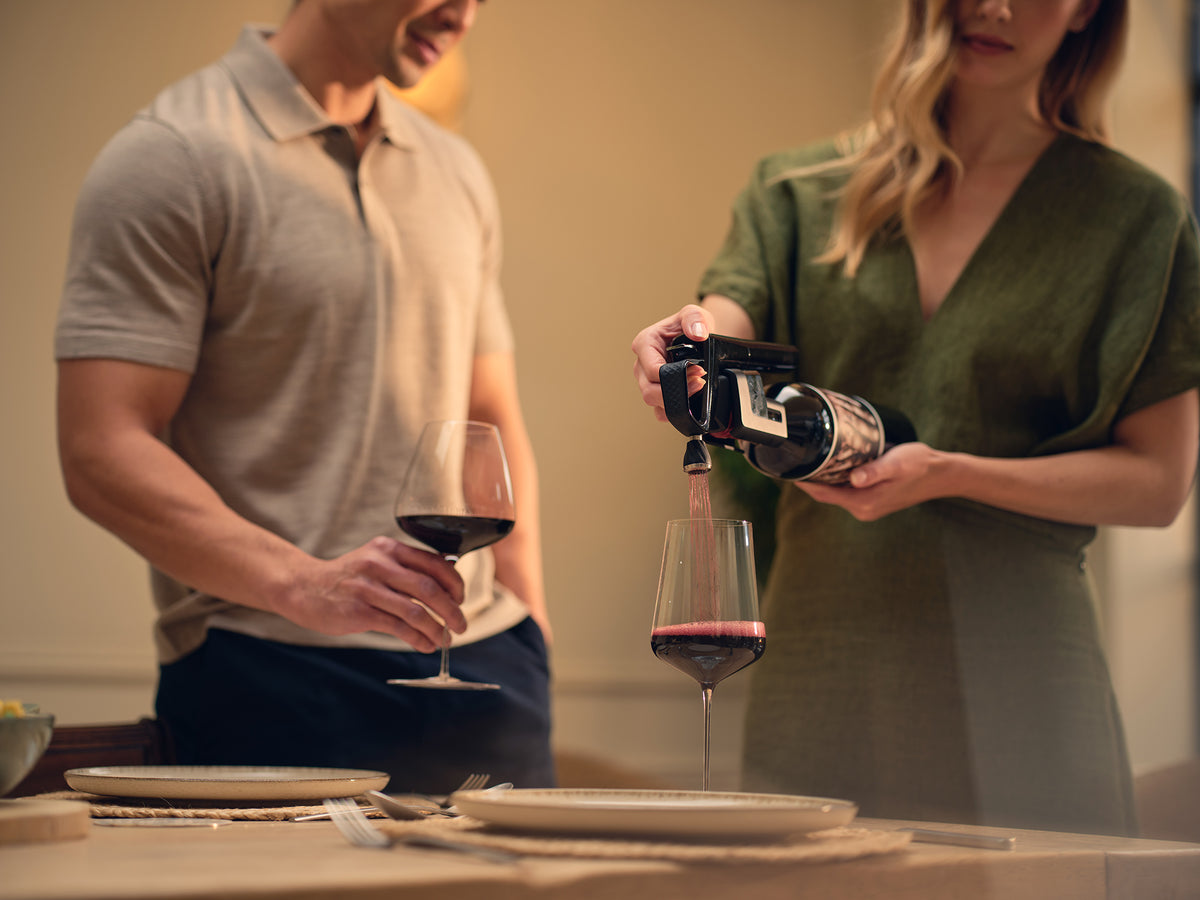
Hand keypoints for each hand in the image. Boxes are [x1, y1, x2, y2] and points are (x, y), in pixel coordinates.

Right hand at [276, 537, 465, 652]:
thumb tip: (447, 582)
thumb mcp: (376, 560)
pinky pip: (398, 628)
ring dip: (437, 629)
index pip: (435, 563)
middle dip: (452, 610)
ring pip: (415, 612)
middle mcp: (380, 564)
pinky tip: (425, 645)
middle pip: (429, 589)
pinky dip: (417, 639)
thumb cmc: (348, 577)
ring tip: (445, 640)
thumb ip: (406, 567)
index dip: (455, 584)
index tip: (460, 599)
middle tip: (461, 625)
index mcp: (389, 548)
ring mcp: (368, 588)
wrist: (303, 587)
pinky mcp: (359, 611)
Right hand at [631, 304, 713, 420]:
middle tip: (699, 383)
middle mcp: (641, 365)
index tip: (697, 371)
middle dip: (675, 391)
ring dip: (676, 402)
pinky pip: (660, 412)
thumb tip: (698, 333)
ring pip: (654, 402)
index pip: (652, 370)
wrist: (695, 339)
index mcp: (645, 344)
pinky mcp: (656, 395)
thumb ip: (695, 318)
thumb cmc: (690, 326)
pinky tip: (690, 401)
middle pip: (649, 391)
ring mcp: (646, 381)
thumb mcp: (694, 314)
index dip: (675, 375)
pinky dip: (675, 410)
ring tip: (696, 390)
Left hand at [793, 442, 945, 520]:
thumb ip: (874, 471)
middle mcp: (863, 509)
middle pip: (825, 494)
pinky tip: (830, 467)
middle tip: (792, 461)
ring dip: (821, 480)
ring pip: (835, 493)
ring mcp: (867, 507)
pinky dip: (835, 481)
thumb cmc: (919, 465)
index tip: (786, 471)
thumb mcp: (896, 463)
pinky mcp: (872, 501)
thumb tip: (854, 478)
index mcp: (864, 502)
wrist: (941, 474)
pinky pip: (845, 493)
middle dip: (808, 480)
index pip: (823, 493)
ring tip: (806, 461)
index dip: (802, 482)